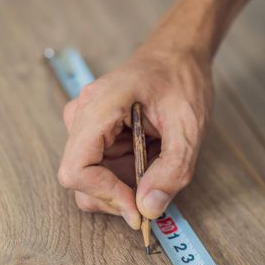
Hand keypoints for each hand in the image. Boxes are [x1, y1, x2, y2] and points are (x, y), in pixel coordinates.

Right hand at [58, 45, 212, 228]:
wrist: (176, 56)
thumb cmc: (181, 79)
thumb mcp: (188, 127)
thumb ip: (171, 171)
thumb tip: (148, 209)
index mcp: (99, 107)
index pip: (76, 169)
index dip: (105, 195)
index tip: (137, 208)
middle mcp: (82, 116)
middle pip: (80, 179)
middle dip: (115, 196)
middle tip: (152, 195)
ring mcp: (84, 125)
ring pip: (88, 179)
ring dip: (120, 188)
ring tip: (153, 168)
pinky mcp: (93, 133)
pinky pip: (99, 169)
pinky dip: (122, 178)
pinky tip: (145, 160)